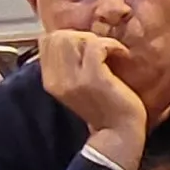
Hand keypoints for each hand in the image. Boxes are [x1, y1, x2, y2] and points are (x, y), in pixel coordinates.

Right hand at [38, 29, 147, 169]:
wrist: (118, 134)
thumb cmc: (104, 108)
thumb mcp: (77, 86)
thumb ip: (69, 65)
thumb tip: (73, 38)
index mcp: (50, 81)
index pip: (47, 40)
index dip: (69, 36)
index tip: (88, 47)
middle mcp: (57, 80)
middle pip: (59, 35)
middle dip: (83, 35)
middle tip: (101, 49)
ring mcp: (73, 79)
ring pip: (76, 38)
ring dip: (98, 40)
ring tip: (111, 51)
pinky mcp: (92, 79)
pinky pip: (96, 45)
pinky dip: (112, 45)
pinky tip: (121, 54)